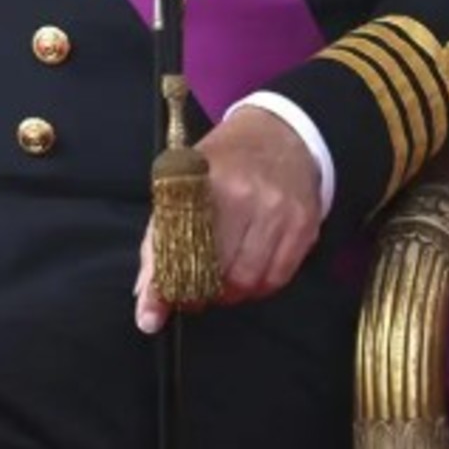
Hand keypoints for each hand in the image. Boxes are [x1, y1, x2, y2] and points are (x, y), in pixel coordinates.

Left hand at [133, 106, 321, 333]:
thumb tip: (145, 299)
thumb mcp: (179, 185)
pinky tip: (247, 274)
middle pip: (215, 270)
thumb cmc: (221, 163)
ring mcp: (277, 212)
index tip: (152, 313)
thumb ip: (158, 239)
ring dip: (229, 293)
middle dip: (198, 292)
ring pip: (248, 281)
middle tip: (191, 294)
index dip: (163, 285)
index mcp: (199, 181)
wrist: (279, 134)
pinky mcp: (303, 227)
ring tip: (219, 283)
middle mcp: (242, 195)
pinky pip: (277, 278)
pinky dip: (258, 287)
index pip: (175, 244)